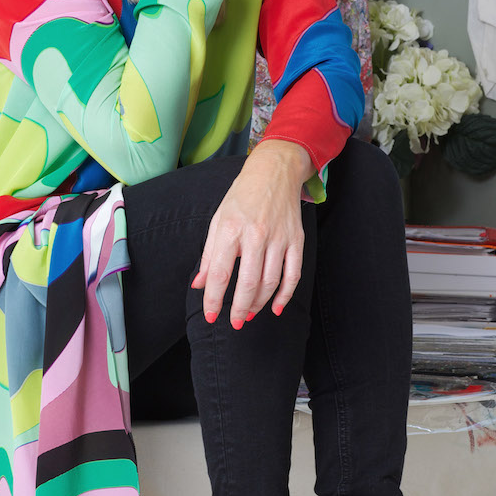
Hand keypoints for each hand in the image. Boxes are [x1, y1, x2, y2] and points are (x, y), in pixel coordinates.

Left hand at [192, 141, 313, 327]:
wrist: (274, 172)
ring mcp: (279, 238)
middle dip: (239, 308)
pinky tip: (276, 308)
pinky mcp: (296, 240)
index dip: (214, 299)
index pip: (220, 273)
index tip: (211, 316)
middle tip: (234, 323)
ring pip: (270, 283)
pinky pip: (293, 275)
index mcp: (230, 229)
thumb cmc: (241, 196)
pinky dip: (285, 295)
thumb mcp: (218, 220)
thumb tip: (199, 285)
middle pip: (248, 283)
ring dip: (259, 304)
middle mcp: (255, 234)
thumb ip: (209, 255)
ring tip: (248, 314)